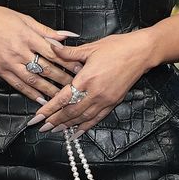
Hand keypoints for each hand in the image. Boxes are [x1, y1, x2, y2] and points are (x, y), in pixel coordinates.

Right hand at [0, 4, 80, 105]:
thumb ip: (48, 31)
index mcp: (27, 36)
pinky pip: (18, 85)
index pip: (53, 52)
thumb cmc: (1, 18)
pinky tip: (41, 100)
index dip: (68, 62)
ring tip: (63, 98)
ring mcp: (9, 62)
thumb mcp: (26, 19)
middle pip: (45, 68)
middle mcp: (18, 51)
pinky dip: (30, 94)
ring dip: (49, 90)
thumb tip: (69, 36)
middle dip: (62, 79)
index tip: (80, 69)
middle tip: (76, 87)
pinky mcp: (0, 70)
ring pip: (33, 80)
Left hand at [35, 30, 155, 134]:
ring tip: (55, 131)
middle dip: (55, 121)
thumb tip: (50, 46)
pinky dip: (85, 127)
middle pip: (71, 112)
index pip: (63, 98)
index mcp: (87, 78)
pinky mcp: (113, 102)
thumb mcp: (91, 47)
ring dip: (67, 126)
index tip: (37, 118)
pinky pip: (96, 119)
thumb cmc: (117, 47)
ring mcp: (105, 100)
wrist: (141, 52)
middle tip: (42, 127)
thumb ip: (68, 52)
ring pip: (82, 118)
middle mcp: (95, 93)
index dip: (49, 109)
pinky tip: (76, 133)